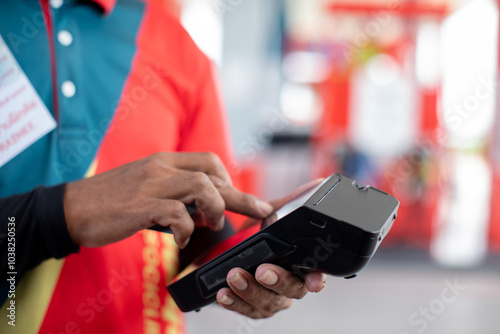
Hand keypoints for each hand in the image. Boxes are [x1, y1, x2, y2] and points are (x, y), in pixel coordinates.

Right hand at [63, 152, 272, 248]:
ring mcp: (150, 184)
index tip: (243, 199)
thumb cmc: (112, 202)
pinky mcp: (139, 205)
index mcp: (164, 162)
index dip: (230, 179)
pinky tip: (181, 239)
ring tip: (211, 225)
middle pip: (213, 175)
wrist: (71, 207)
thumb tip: (206, 217)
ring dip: (215, 209)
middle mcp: (161, 168)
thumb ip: (177, 199)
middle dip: (241, 196)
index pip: (208, 162)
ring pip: (201, 186)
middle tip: (261, 211)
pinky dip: (186, 229)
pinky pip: (176, 213)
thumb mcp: (148, 192)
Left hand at [217, 179, 326, 317]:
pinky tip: (223, 294)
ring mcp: (272, 299)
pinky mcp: (251, 307)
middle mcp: (290, 284)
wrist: (225, 249)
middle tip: (262, 270)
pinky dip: (235, 303)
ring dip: (251, 291)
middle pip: (292, 290)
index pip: (315, 274)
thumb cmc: (256, 234)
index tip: (312, 282)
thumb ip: (290, 203)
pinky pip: (246, 311)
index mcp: (300, 265)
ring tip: (234, 277)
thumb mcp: (271, 215)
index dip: (316, 279)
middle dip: (277, 281)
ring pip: (268, 303)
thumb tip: (315, 183)